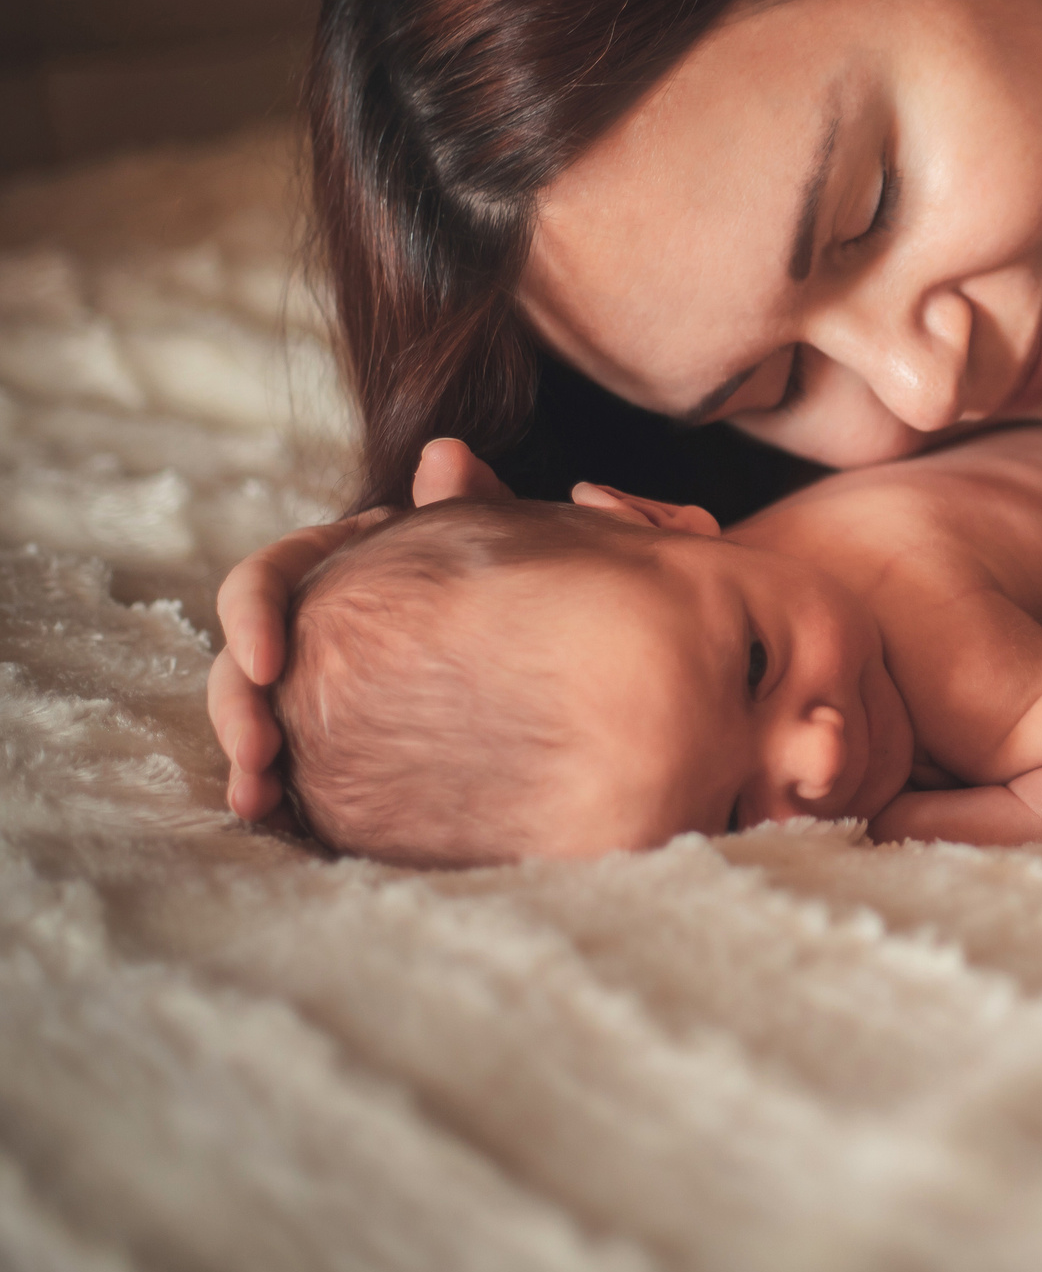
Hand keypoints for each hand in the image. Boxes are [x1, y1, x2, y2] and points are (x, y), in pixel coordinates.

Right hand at [207, 439, 509, 822]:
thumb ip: (475, 506)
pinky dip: (279, 785)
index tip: (268, 665)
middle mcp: (324, 619)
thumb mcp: (505, 547)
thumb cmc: (531, 584)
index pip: (273, 576)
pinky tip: (276, 817)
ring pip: (263, 710)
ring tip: (255, 799)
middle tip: (258, 756)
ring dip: (246, 753)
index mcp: (346, 564)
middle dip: (237, 706)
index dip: (256, 614)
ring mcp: (325, 679)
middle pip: (249, 655)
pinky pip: (297, 756)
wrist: (573, 653)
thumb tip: (445, 454)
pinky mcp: (338, 731)